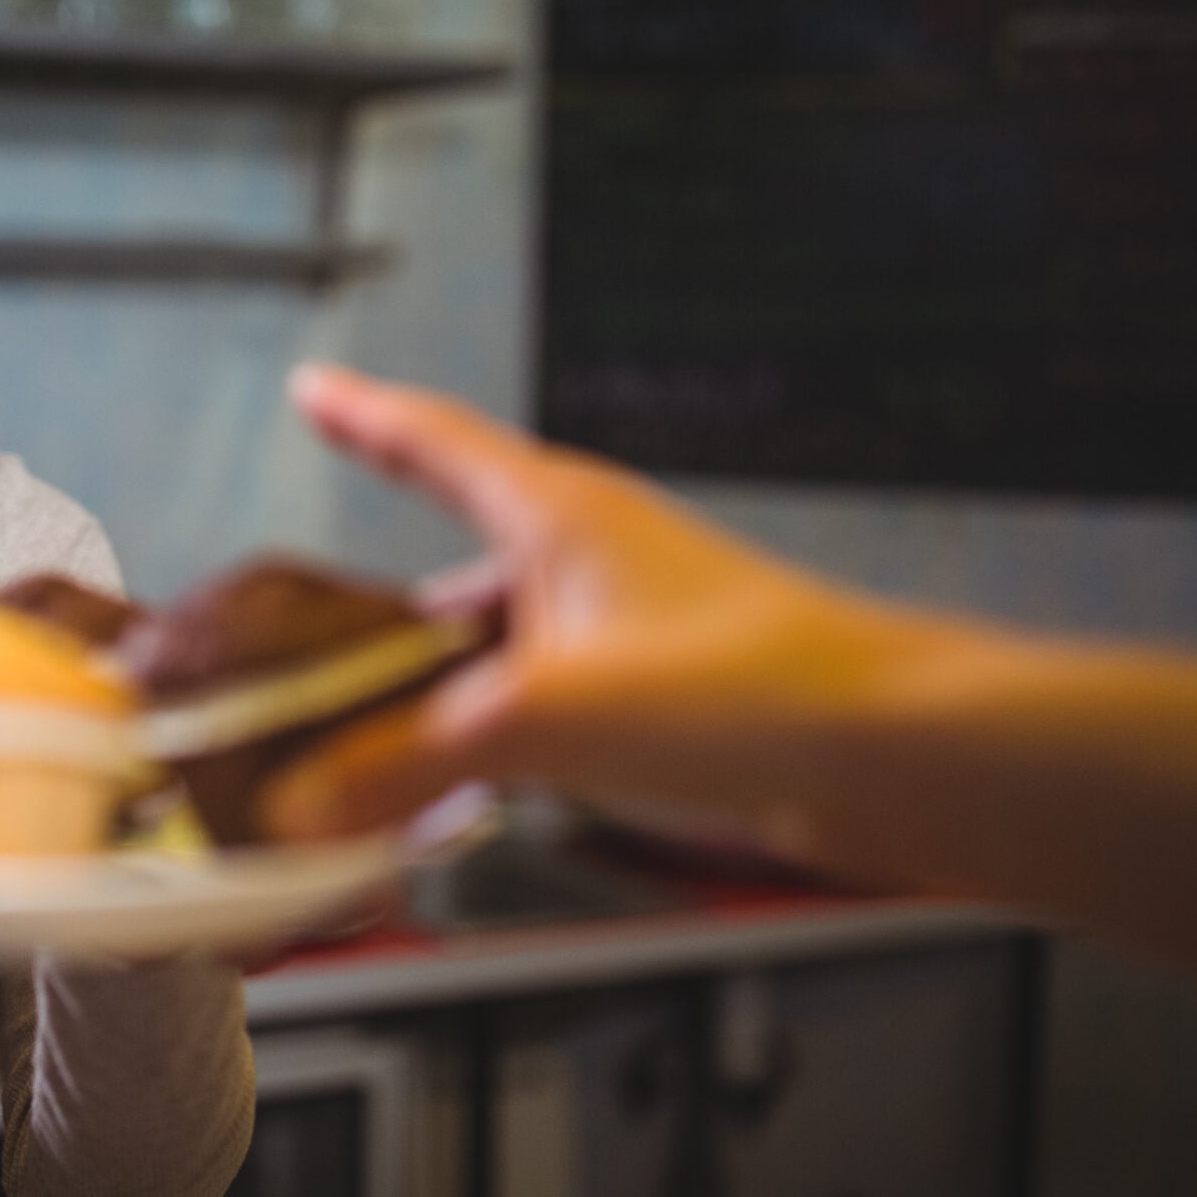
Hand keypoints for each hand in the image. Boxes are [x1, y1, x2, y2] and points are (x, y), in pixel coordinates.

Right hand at [267, 364, 913, 839]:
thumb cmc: (754, 685)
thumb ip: (408, 762)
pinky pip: (542, 717)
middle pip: (449, 576)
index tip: (314, 389)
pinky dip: (492, 753)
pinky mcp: (660, 704)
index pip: (432, 439)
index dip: (362, 413)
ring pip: (494, 658)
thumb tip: (310, 798)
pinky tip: (469, 807)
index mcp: (556, 514)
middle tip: (305, 672)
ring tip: (372, 768)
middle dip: (375, 627)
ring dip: (435, 707)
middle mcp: (590, 560)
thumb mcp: (538, 718)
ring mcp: (626, 632)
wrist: (891, 754)